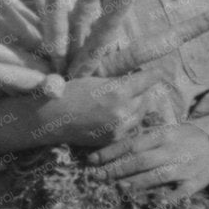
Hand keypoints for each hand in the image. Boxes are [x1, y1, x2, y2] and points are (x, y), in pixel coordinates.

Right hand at [38, 71, 174, 146]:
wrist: (48, 117)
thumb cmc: (68, 92)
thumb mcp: (94, 79)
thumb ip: (117, 79)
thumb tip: (137, 74)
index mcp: (118, 91)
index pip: (149, 79)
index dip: (154, 73)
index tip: (159, 70)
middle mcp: (123, 110)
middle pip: (147, 97)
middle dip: (145, 89)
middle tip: (142, 82)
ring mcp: (119, 127)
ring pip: (141, 113)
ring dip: (139, 104)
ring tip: (131, 97)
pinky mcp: (114, 138)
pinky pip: (130, 126)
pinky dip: (129, 118)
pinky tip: (120, 112)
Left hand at [90, 122, 208, 195]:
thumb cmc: (183, 140)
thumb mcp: (167, 130)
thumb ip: (145, 137)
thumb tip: (112, 144)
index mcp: (164, 134)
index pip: (132, 143)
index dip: (110, 152)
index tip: (91, 160)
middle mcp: (174, 150)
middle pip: (141, 160)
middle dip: (117, 169)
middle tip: (98, 177)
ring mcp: (186, 167)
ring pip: (158, 176)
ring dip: (137, 183)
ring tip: (118, 188)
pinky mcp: (197, 183)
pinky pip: (180, 194)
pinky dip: (166, 199)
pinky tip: (151, 204)